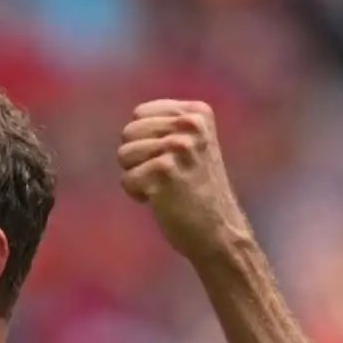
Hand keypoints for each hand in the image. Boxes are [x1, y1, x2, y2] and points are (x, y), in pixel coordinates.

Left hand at [117, 100, 251, 262]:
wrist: (218, 230)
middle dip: (137, 158)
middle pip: (128, 132)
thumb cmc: (197, 190)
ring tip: (165, 186)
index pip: (139, 114)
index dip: (144, 141)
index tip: (170, 159)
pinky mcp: (164, 170)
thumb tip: (131, 122)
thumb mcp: (192, 145)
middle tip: (166, 175)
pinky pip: (126, 179)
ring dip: (137, 176)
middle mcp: (190, 124)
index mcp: (198, 112)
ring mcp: (178, 146)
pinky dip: (138, 195)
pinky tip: (163, 200)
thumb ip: (167, 127)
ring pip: (123, 155)